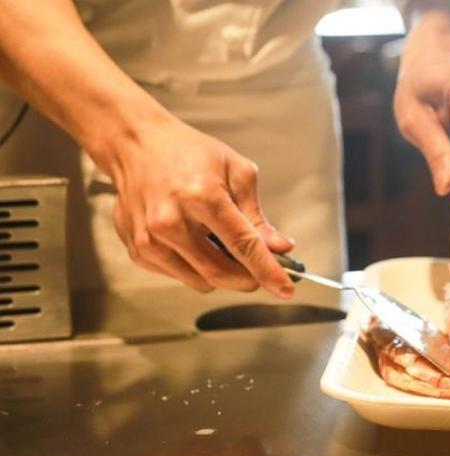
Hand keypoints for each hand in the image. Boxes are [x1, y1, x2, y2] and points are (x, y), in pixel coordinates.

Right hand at [93, 114, 294, 297]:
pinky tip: (196, 241)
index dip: (268, 271)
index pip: (242, 245)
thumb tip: (279, 248)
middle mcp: (170, 221)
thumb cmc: (188, 152)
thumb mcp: (236, 172)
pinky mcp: (138, 251)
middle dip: (249, 278)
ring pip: (202, 281)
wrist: (136, 145)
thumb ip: (257, 216)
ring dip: (223, 274)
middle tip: (262, 270)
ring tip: (223, 245)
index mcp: (200, 196)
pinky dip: (197, 268)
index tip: (285, 289)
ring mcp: (150, 239)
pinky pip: (180, 276)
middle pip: (221, 272)